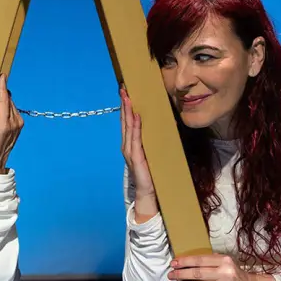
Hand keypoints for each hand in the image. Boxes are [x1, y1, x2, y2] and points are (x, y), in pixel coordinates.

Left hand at [0, 73, 22, 173]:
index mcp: (15, 124)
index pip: (9, 103)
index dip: (3, 91)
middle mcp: (17, 122)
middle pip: (8, 99)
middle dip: (0, 88)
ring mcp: (13, 123)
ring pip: (6, 99)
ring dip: (0, 87)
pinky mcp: (4, 124)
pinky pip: (3, 102)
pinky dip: (1, 90)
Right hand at [120, 88, 158, 221]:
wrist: (148, 192)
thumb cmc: (151, 172)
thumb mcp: (150, 152)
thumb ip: (149, 141)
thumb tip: (157, 126)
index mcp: (130, 144)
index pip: (127, 122)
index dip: (125, 107)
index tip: (125, 92)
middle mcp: (127, 146)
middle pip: (125, 121)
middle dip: (124, 104)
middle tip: (123, 88)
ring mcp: (130, 151)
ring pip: (128, 127)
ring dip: (128, 111)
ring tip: (128, 98)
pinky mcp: (136, 157)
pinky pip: (135, 139)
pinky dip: (135, 127)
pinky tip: (136, 117)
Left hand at [169, 254, 278, 280]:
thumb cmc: (233, 275)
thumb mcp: (225, 263)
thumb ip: (210, 261)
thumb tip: (186, 263)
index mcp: (224, 260)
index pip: (200, 260)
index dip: (184, 262)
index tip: (173, 263)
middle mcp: (225, 272)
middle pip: (197, 273)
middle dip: (181, 274)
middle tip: (171, 275)